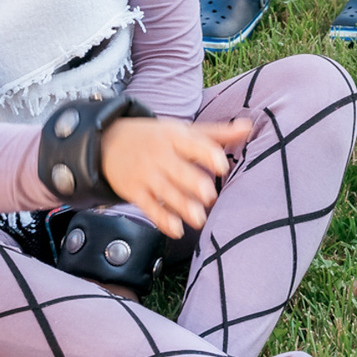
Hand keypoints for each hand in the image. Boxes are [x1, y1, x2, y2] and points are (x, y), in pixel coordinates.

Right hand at [101, 111, 259, 234]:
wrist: (108, 142)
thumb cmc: (157, 137)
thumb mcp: (183, 131)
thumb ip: (217, 133)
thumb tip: (248, 126)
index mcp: (175, 138)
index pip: (193, 145)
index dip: (207, 154)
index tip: (221, 165)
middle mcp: (160, 156)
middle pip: (178, 170)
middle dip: (193, 183)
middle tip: (209, 195)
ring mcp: (147, 175)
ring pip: (165, 192)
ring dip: (182, 206)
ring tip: (199, 219)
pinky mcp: (135, 192)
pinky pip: (149, 207)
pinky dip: (162, 220)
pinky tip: (177, 230)